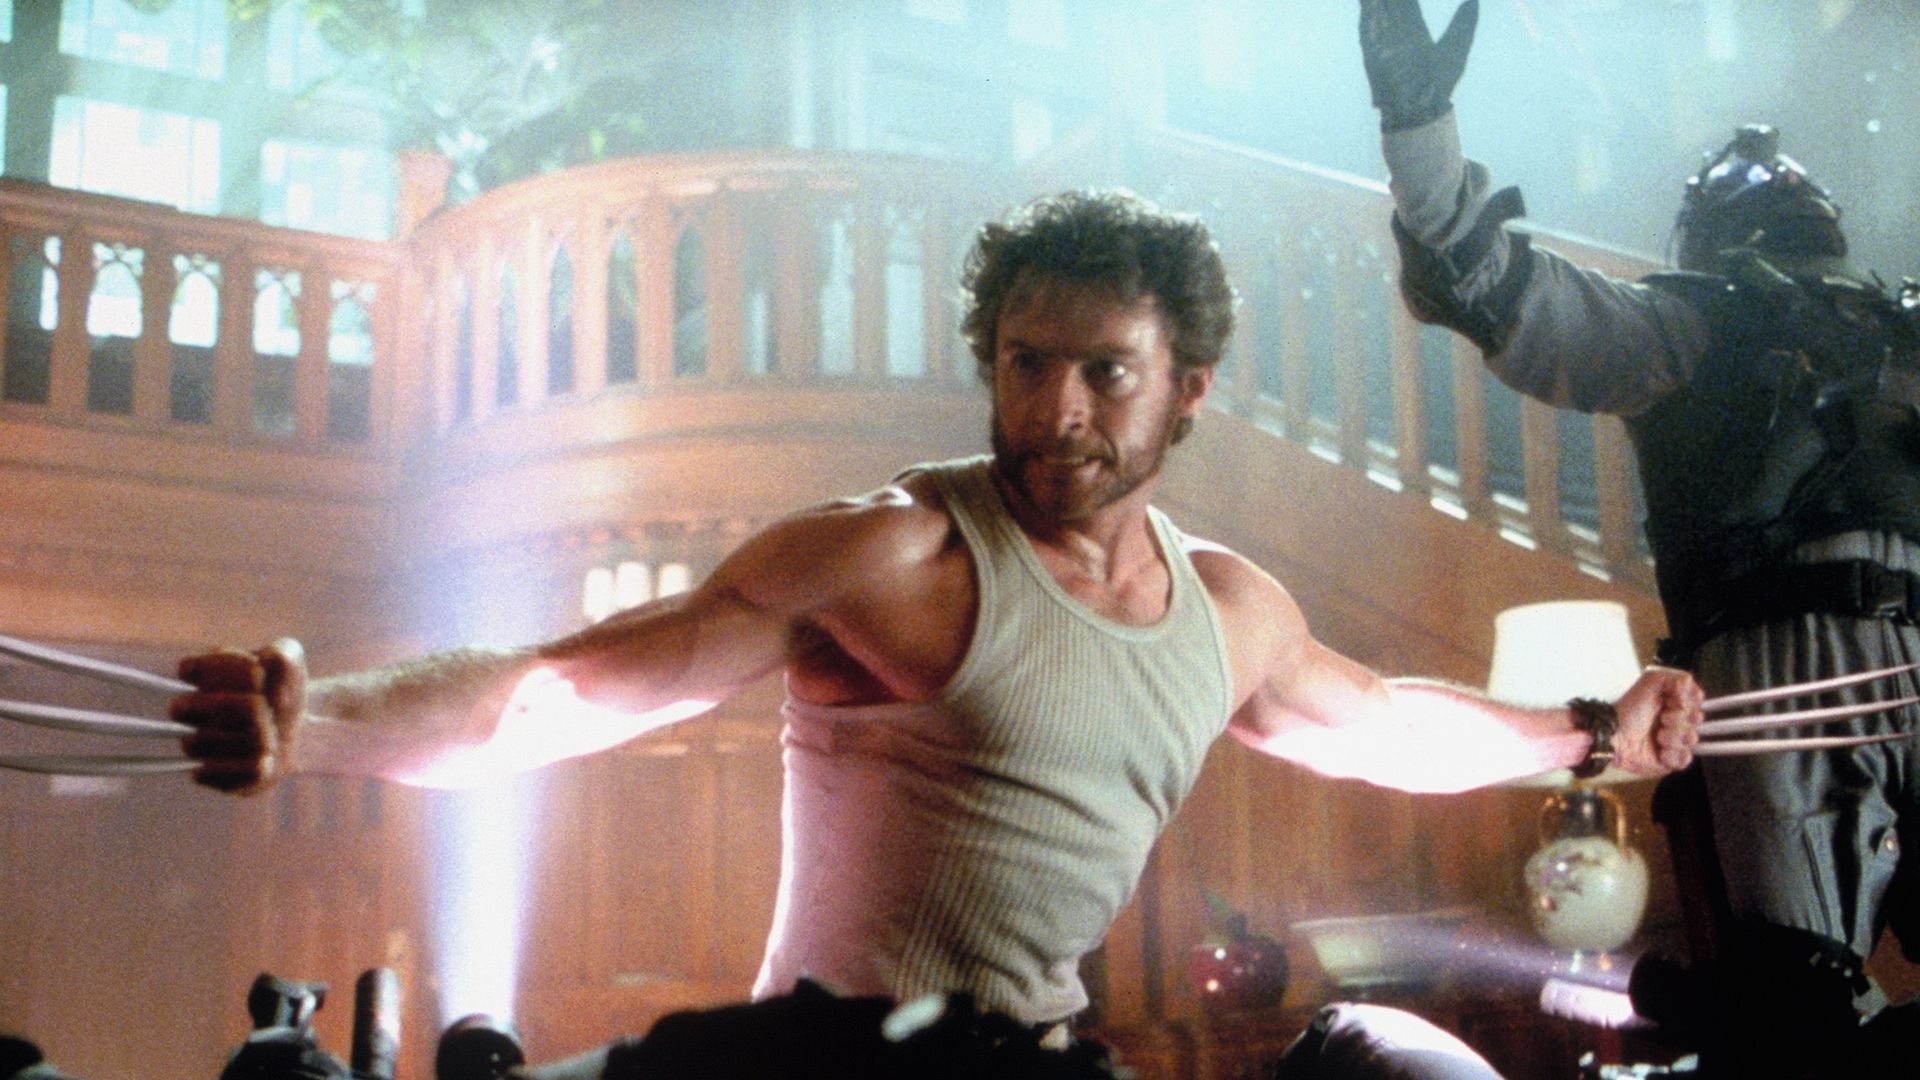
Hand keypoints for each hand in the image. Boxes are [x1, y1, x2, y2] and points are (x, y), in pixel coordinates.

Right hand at [171, 638, 307, 794]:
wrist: (304, 732)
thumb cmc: (286, 690)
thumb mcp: (293, 662)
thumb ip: (282, 653)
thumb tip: (265, 668)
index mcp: (203, 677)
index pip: (187, 669)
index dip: (224, 671)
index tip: (259, 675)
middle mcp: (191, 711)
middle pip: (183, 707)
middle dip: (234, 706)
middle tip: (266, 708)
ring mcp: (197, 744)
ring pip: (198, 742)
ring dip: (244, 738)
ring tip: (272, 738)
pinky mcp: (209, 775)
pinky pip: (205, 774)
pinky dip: (241, 768)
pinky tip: (266, 762)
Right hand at [1358, 0, 1478, 131]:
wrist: (1423, 109)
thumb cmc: (1440, 84)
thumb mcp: (1457, 47)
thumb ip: (1465, 23)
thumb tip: (1473, 1)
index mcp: (1416, 32)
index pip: (1408, 3)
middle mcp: (1397, 35)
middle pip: (1391, 3)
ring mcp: (1384, 43)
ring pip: (1377, 11)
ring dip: (1376, 2)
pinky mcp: (1373, 53)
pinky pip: (1367, 28)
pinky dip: (1368, 14)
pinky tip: (1370, 2)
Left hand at [1611, 666, 1701, 774]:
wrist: (1615, 736)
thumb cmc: (1628, 710)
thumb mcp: (1650, 681)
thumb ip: (1676, 678)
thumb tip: (1692, 690)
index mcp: (1673, 702)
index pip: (1697, 699)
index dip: (1689, 701)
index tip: (1674, 701)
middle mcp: (1675, 720)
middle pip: (1697, 718)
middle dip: (1678, 718)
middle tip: (1661, 719)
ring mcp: (1674, 740)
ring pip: (1691, 738)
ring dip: (1672, 737)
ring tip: (1656, 736)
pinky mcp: (1670, 760)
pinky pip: (1685, 759)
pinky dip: (1672, 755)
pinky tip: (1659, 752)